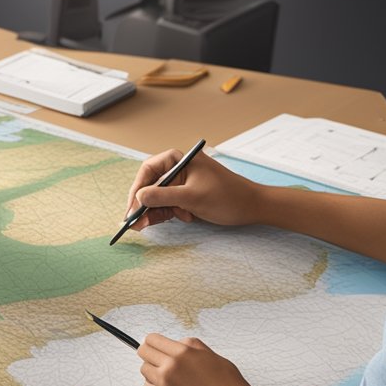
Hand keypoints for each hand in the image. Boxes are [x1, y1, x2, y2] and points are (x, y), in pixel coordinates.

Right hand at [124, 150, 265, 230]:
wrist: (252, 207)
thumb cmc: (227, 197)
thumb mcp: (192, 197)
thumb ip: (163, 196)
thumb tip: (138, 197)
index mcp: (179, 160)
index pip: (148, 170)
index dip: (137, 189)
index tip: (132, 207)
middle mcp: (178, 169)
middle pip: (150, 185)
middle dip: (143, 205)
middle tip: (134, 222)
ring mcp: (182, 183)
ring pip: (157, 198)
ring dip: (154, 212)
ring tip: (147, 226)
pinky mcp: (186, 196)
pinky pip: (167, 204)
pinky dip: (166, 214)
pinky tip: (179, 219)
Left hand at [137, 333, 267, 385]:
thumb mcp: (215, 358)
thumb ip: (194, 347)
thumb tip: (179, 343)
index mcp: (183, 354)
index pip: (152, 340)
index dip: (154, 341)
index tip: (156, 345)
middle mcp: (169, 370)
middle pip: (143, 354)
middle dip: (151, 354)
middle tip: (161, 359)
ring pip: (144, 373)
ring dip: (153, 372)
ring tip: (170, 376)